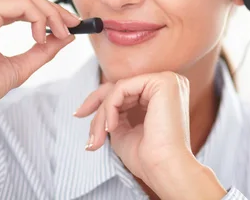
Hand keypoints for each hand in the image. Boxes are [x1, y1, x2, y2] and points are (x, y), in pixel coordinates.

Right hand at [0, 0, 79, 150]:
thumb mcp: (19, 65)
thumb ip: (42, 48)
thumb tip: (66, 35)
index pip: (16, 1)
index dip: (45, 9)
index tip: (67, 24)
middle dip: (52, 9)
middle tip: (72, 26)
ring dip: (49, 14)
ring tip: (59, 34)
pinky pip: (21, 4)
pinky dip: (39, 17)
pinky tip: (40, 37)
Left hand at [75, 72, 226, 198]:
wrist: (164, 169)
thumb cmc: (148, 157)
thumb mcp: (123, 130)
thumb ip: (114, 113)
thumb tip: (95, 104)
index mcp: (164, 95)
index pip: (126, 91)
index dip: (100, 102)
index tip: (79, 114)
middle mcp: (169, 83)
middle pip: (120, 88)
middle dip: (98, 108)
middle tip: (81, 120)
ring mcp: (167, 80)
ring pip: (119, 89)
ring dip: (102, 113)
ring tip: (98, 137)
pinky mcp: (162, 82)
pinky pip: (123, 88)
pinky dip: (110, 107)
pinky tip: (111, 127)